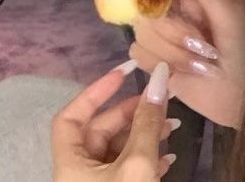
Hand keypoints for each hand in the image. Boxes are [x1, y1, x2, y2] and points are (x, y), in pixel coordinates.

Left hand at [52, 61, 175, 180]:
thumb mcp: (138, 162)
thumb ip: (148, 121)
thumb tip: (160, 76)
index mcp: (71, 162)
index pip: (71, 116)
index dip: (96, 91)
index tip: (126, 73)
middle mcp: (79, 171)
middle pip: (102, 129)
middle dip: (134, 112)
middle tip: (163, 101)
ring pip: (119, 147)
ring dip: (147, 133)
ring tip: (173, 127)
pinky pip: (127, 166)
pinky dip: (148, 156)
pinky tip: (168, 156)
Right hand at [130, 0, 244, 128]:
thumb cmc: (244, 47)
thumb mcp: (229, 11)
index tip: (166, 4)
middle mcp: (174, 12)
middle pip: (147, 11)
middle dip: (175, 32)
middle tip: (203, 44)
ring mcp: (163, 38)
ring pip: (142, 34)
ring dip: (172, 51)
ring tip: (200, 62)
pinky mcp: (155, 64)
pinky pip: (138, 56)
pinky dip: (160, 65)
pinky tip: (183, 73)